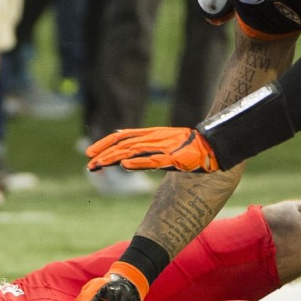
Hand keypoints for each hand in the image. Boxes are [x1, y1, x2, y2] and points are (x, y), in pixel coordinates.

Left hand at [86, 127, 219, 171]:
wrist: (213, 145)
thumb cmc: (191, 147)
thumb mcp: (164, 145)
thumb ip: (146, 150)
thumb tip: (126, 157)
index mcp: (151, 135)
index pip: (122, 137)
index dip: (105, 144)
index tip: (90, 153)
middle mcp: (153, 138)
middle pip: (123, 144)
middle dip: (103, 153)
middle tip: (87, 162)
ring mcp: (162, 147)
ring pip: (132, 151)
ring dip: (113, 158)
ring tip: (97, 164)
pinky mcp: (171, 157)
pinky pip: (151, 160)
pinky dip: (137, 162)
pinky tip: (123, 165)